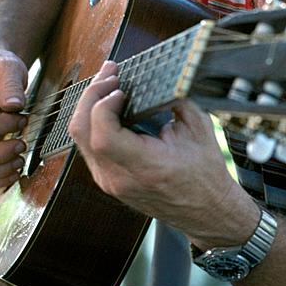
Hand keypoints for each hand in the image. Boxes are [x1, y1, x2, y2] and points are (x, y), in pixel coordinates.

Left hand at [67, 61, 258, 246]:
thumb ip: (176, 101)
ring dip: (90, 106)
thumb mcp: (199, 130)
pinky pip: (89, 146)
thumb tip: (158, 78)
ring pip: (80, 138)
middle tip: (110, 73)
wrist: (206, 212)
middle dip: (91, 95)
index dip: (103, 104)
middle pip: (81, 132)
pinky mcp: (108, 180)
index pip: (102, 134)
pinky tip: (108, 106)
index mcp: (144, 167)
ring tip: (108, 84)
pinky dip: (94, 122)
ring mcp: (109, 182)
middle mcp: (119, 178)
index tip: (120, 87)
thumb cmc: (205, 176)